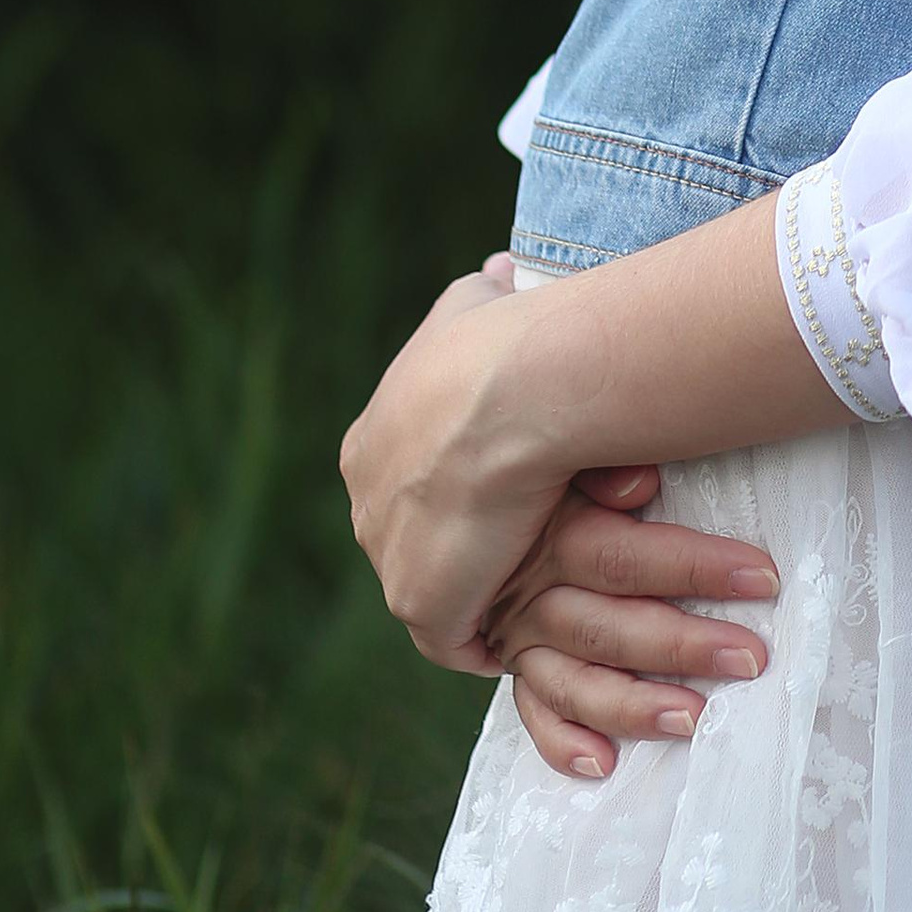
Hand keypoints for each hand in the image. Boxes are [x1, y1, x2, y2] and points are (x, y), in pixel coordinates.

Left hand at [340, 265, 575, 670]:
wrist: (512, 392)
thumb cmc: (502, 341)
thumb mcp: (475, 301)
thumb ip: (476, 299)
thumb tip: (497, 274)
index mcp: (371, 443)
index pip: (408, 478)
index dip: (454, 485)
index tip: (500, 486)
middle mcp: (366, 505)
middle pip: (414, 539)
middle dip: (460, 543)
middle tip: (528, 539)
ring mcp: (389, 562)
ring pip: (435, 587)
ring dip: (480, 588)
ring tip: (545, 582)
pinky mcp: (421, 606)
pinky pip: (457, 637)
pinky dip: (492, 634)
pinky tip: (537, 617)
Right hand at [480, 467, 781, 779]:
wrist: (470, 490)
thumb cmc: (551, 463)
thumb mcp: (572, 456)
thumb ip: (604, 467)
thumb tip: (643, 482)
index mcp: (552, 533)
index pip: (626, 559)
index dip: (696, 568)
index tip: (764, 579)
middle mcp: (530, 591)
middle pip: (609, 627)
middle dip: (683, 645)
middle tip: (750, 658)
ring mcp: (518, 635)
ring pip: (576, 680)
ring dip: (634, 704)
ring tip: (695, 718)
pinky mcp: (511, 665)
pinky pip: (535, 713)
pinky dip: (564, 743)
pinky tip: (604, 763)